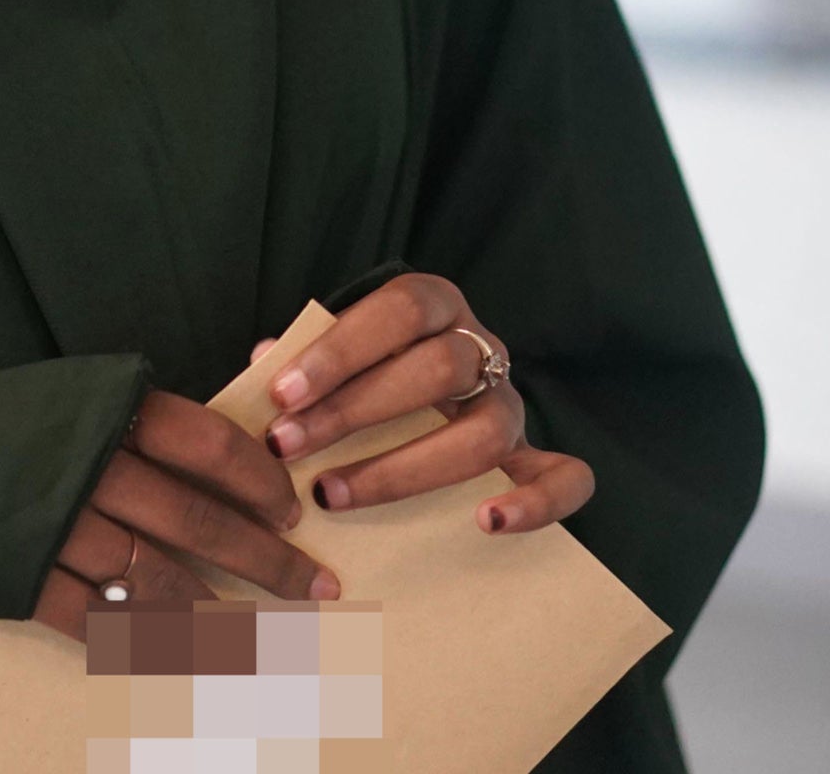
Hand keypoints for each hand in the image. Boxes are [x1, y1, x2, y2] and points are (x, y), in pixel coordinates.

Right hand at [31, 388, 340, 638]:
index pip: (207, 443)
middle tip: (313, 589)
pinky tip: (177, 658)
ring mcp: (55, 524)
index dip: (259, 480)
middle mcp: (88, 463)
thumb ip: (137, 422)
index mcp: (105, 408)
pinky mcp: (23, 577)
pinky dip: (140, 642)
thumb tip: (230, 455)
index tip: (292, 512)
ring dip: (211, 613)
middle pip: (196, 518)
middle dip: (265, 560)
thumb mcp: (70, 397)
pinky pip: (97, 619)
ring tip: (251, 639)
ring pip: (155, 578)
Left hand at [259, 272, 593, 536]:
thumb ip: (304, 357)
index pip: (400, 310)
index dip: (342, 349)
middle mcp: (482, 348)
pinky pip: (567, 478)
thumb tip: (263, 362)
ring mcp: (512, 405)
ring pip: (486, 430)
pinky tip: (485, 523)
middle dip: (355, 409)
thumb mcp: (336, 354)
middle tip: (287, 446)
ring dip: (404, 467)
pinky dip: (534, 502)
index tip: (283, 395)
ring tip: (333, 494)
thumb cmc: (365, 374)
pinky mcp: (538, 460)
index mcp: (435, 306)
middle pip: (438, 368)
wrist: (424, 402)